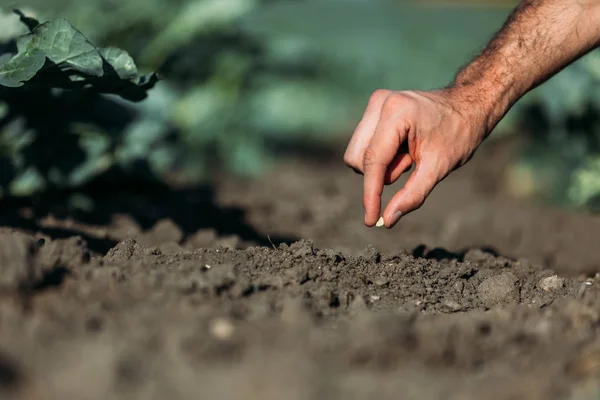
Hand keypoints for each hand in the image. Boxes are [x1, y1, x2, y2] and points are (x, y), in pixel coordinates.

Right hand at [343, 88, 488, 227]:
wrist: (468, 105)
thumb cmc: (459, 134)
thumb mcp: (439, 168)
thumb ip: (413, 194)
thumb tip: (387, 220)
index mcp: (396, 112)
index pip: (373, 161)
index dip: (370, 194)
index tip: (370, 221)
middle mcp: (380, 103)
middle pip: (358, 159)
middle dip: (379, 174)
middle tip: (410, 167)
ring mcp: (375, 104)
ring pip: (357, 154)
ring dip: (381, 166)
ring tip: (410, 155)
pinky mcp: (374, 109)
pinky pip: (364, 146)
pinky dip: (382, 157)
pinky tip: (404, 149)